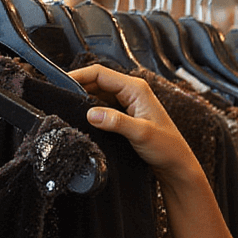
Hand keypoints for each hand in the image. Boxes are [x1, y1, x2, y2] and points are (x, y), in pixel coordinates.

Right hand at [70, 64, 196, 181]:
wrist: (176, 164)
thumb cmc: (168, 147)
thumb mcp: (140, 133)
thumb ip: (116, 122)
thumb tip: (92, 113)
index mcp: (136, 88)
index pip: (100, 73)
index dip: (78, 76)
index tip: (61, 83)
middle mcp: (132, 91)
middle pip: (97, 81)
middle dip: (78, 87)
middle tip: (61, 97)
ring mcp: (128, 102)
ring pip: (98, 94)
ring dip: (84, 99)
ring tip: (69, 107)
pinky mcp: (124, 114)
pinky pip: (103, 106)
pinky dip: (91, 110)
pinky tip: (84, 118)